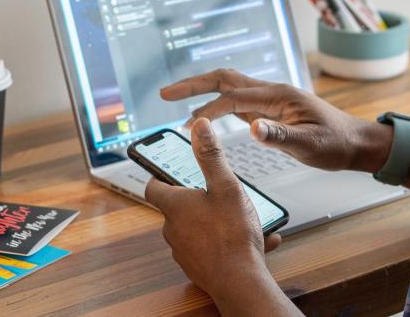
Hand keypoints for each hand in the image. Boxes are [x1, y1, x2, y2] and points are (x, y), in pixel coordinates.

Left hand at [145, 119, 291, 313]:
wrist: (240, 282)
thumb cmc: (232, 234)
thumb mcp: (226, 186)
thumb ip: (211, 156)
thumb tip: (200, 126)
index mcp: (175, 206)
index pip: (153, 187)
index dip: (160, 176)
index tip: (170, 170)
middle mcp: (173, 229)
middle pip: (177, 208)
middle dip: (197, 199)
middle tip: (219, 193)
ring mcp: (183, 251)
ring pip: (196, 229)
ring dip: (216, 221)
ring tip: (245, 219)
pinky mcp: (197, 268)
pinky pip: (211, 248)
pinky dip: (227, 242)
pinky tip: (256, 240)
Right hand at [161, 69, 388, 171]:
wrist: (355, 143)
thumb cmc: (336, 144)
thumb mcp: (310, 145)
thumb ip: (281, 137)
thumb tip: (252, 130)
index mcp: (278, 96)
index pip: (232, 96)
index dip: (205, 105)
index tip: (181, 115)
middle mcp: (271, 93)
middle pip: (224, 79)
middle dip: (193, 84)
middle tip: (165, 93)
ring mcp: (270, 101)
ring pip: (229, 88)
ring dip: (202, 92)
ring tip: (176, 100)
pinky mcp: (270, 112)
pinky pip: (237, 102)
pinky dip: (216, 104)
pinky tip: (206, 114)